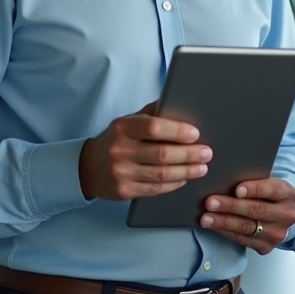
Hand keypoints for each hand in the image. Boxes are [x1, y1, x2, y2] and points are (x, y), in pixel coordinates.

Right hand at [78, 102, 211, 200]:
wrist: (88, 167)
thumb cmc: (117, 140)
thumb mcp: (128, 121)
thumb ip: (152, 113)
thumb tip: (180, 102)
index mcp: (122, 128)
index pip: (154, 127)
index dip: (177, 130)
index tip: (195, 133)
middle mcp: (120, 150)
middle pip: (162, 154)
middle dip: (189, 154)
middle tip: (206, 153)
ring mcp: (121, 173)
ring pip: (162, 174)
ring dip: (187, 171)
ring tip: (202, 167)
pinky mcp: (124, 191)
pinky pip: (155, 189)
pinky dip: (174, 184)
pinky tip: (184, 178)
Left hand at [201, 178, 294, 254]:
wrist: (282, 214)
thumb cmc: (269, 195)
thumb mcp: (268, 183)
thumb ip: (254, 182)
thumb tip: (225, 180)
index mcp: (288, 194)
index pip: (272, 190)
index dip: (254, 189)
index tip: (237, 189)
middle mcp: (285, 215)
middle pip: (256, 210)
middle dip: (230, 206)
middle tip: (210, 202)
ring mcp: (277, 233)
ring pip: (246, 227)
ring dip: (223, 222)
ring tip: (206, 217)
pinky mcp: (266, 246)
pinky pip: (242, 239)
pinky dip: (225, 231)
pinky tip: (214, 226)